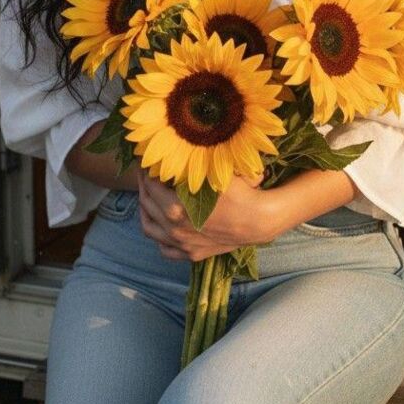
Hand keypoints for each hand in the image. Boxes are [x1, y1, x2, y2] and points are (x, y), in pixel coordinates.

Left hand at [137, 169, 275, 261]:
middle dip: (144, 186)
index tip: (148, 161)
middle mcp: (174, 229)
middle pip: (147, 205)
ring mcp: (182, 245)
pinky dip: (159, 236)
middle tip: (146, 173)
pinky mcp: (191, 254)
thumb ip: (190, 164)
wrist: (258, 220)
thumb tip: (172, 150)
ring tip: (148, 196)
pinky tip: (162, 224)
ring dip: (145, 211)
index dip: (147, 171)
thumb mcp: (213, 172)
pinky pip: (165, 249)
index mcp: (176, 208)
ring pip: (150, 229)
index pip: (150, 186)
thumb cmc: (238, 192)